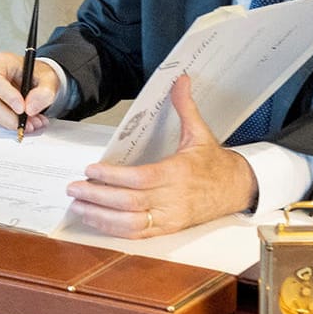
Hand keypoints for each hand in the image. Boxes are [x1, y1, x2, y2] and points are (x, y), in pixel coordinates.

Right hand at [0, 51, 58, 134]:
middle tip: (32, 123)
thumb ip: (44, 92)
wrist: (32, 79)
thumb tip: (30, 108)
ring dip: (13, 123)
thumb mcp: (48, 78)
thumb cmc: (36, 74)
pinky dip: (10, 124)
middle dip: (11, 117)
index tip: (22, 109)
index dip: (6, 96)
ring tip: (34, 122)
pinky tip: (25, 121)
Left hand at [64, 75, 255, 236]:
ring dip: (100, 216)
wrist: (238, 189)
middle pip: (129, 202)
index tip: (90, 169)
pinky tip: (95, 220)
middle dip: (98, 196)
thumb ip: (185, 106)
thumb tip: (181, 79)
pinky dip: (113, 229)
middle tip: (74, 187)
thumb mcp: (201, 132)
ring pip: (130, 223)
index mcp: (178, 173)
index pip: (139, 178)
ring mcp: (170, 218)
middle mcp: (173, 199)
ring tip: (78, 205)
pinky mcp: (168, 229)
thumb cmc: (215, 163)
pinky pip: (137, 234)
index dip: (113, 177)